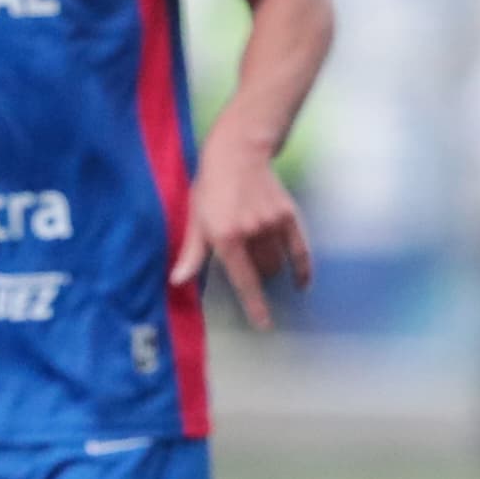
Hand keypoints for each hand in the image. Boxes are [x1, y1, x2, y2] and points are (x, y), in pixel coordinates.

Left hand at [174, 133, 315, 328]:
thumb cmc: (211, 188)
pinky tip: (302, 282)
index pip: (244, 280)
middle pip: (263, 271)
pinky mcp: (288, 215)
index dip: (255, 305)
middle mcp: (252, 232)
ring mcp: (272, 223)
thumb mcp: (195, 219)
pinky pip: (299, 250)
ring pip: (278, 261)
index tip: (265, 324)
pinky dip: (301, 268)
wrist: (238, 154)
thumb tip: (178, 282)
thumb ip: (192, 254)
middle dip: (258, 276)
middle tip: (249, 266)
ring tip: (262, 258)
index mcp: (225, 236)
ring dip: (271, 267)